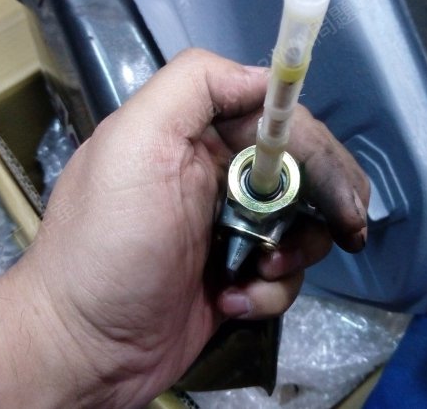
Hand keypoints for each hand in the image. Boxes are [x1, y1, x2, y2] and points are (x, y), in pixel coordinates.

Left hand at [13, 49, 368, 405]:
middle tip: (345, 231)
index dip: (314, 149)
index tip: (339, 189)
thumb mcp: (132, 145)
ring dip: (297, 252)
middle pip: (300, 172)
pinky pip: (281, 275)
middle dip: (325, 202)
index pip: (276, 121)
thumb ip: (193, 87)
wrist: (81, 350)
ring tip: (262, 272)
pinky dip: (271, 291)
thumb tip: (266, 76)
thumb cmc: (104, 246)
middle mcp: (214, 176)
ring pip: (300, 226)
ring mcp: (227, 230)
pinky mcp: (235, 278)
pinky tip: (234, 302)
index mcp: (192, 136)